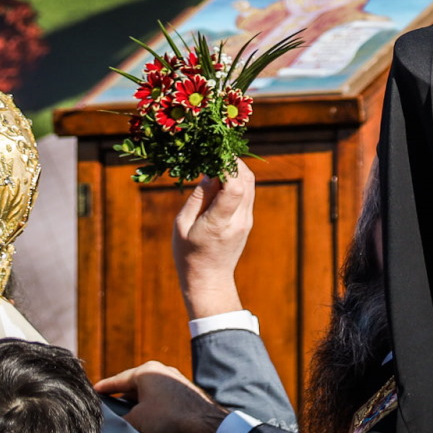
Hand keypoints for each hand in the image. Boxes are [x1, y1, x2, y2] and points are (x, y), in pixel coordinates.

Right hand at [95, 361, 227, 432]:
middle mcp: (159, 372)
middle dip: (122, 403)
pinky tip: (151, 431)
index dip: (104, 388)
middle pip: (134, 389)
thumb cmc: (168, 416)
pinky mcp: (183, 394)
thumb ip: (123, 420)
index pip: (118, 380)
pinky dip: (154, 415)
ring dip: (139, 411)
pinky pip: (162, 404)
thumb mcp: (137, 419)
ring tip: (130, 425)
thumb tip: (117, 424)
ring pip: (149, 397)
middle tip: (108, 411)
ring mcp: (173, 382)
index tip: (92, 391)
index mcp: (145, 372)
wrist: (202, 422)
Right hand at [173, 161, 254, 319]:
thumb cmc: (188, 254)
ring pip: (250, 183)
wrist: (209, 280)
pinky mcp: (248, 220)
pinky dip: (238, 178)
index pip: (234, 188)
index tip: (212, 154)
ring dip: (236, 167)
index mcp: (219, 223)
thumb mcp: (183, 225)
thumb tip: (211, 171)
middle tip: (214, 152)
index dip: (227, 165)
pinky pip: (248, 191)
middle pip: (246, 180)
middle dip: (232, 160)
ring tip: (217, 161)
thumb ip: (198, 197)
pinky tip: (222, 176)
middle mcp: (239, 220)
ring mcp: (247, 220)